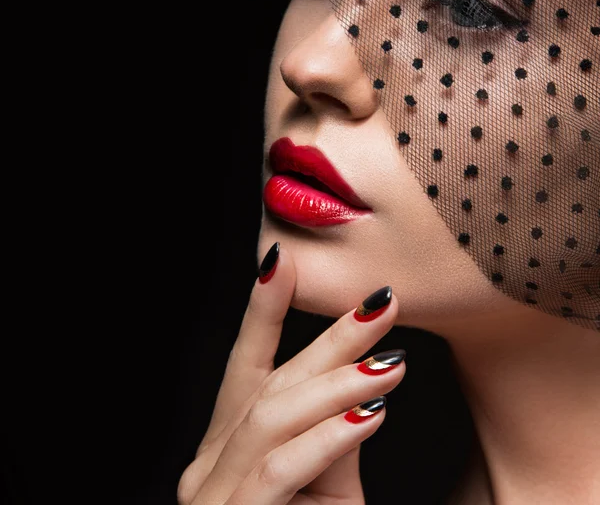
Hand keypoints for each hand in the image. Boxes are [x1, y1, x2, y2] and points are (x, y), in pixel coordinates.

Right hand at [178, 242, 405, 504]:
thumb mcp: (325, 487)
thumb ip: (333, 437)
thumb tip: (359, 381)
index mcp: (226, 447)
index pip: (246, 365)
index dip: (264, 309)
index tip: (283, 259)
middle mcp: (208, 462)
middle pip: (270, 383)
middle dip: (328, 340)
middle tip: (380, 304)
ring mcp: (210, 493)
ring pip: (272, 415)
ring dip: (335, 385)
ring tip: (388, 363)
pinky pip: (279, 468)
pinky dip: (325, 438)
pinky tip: (368, 415)